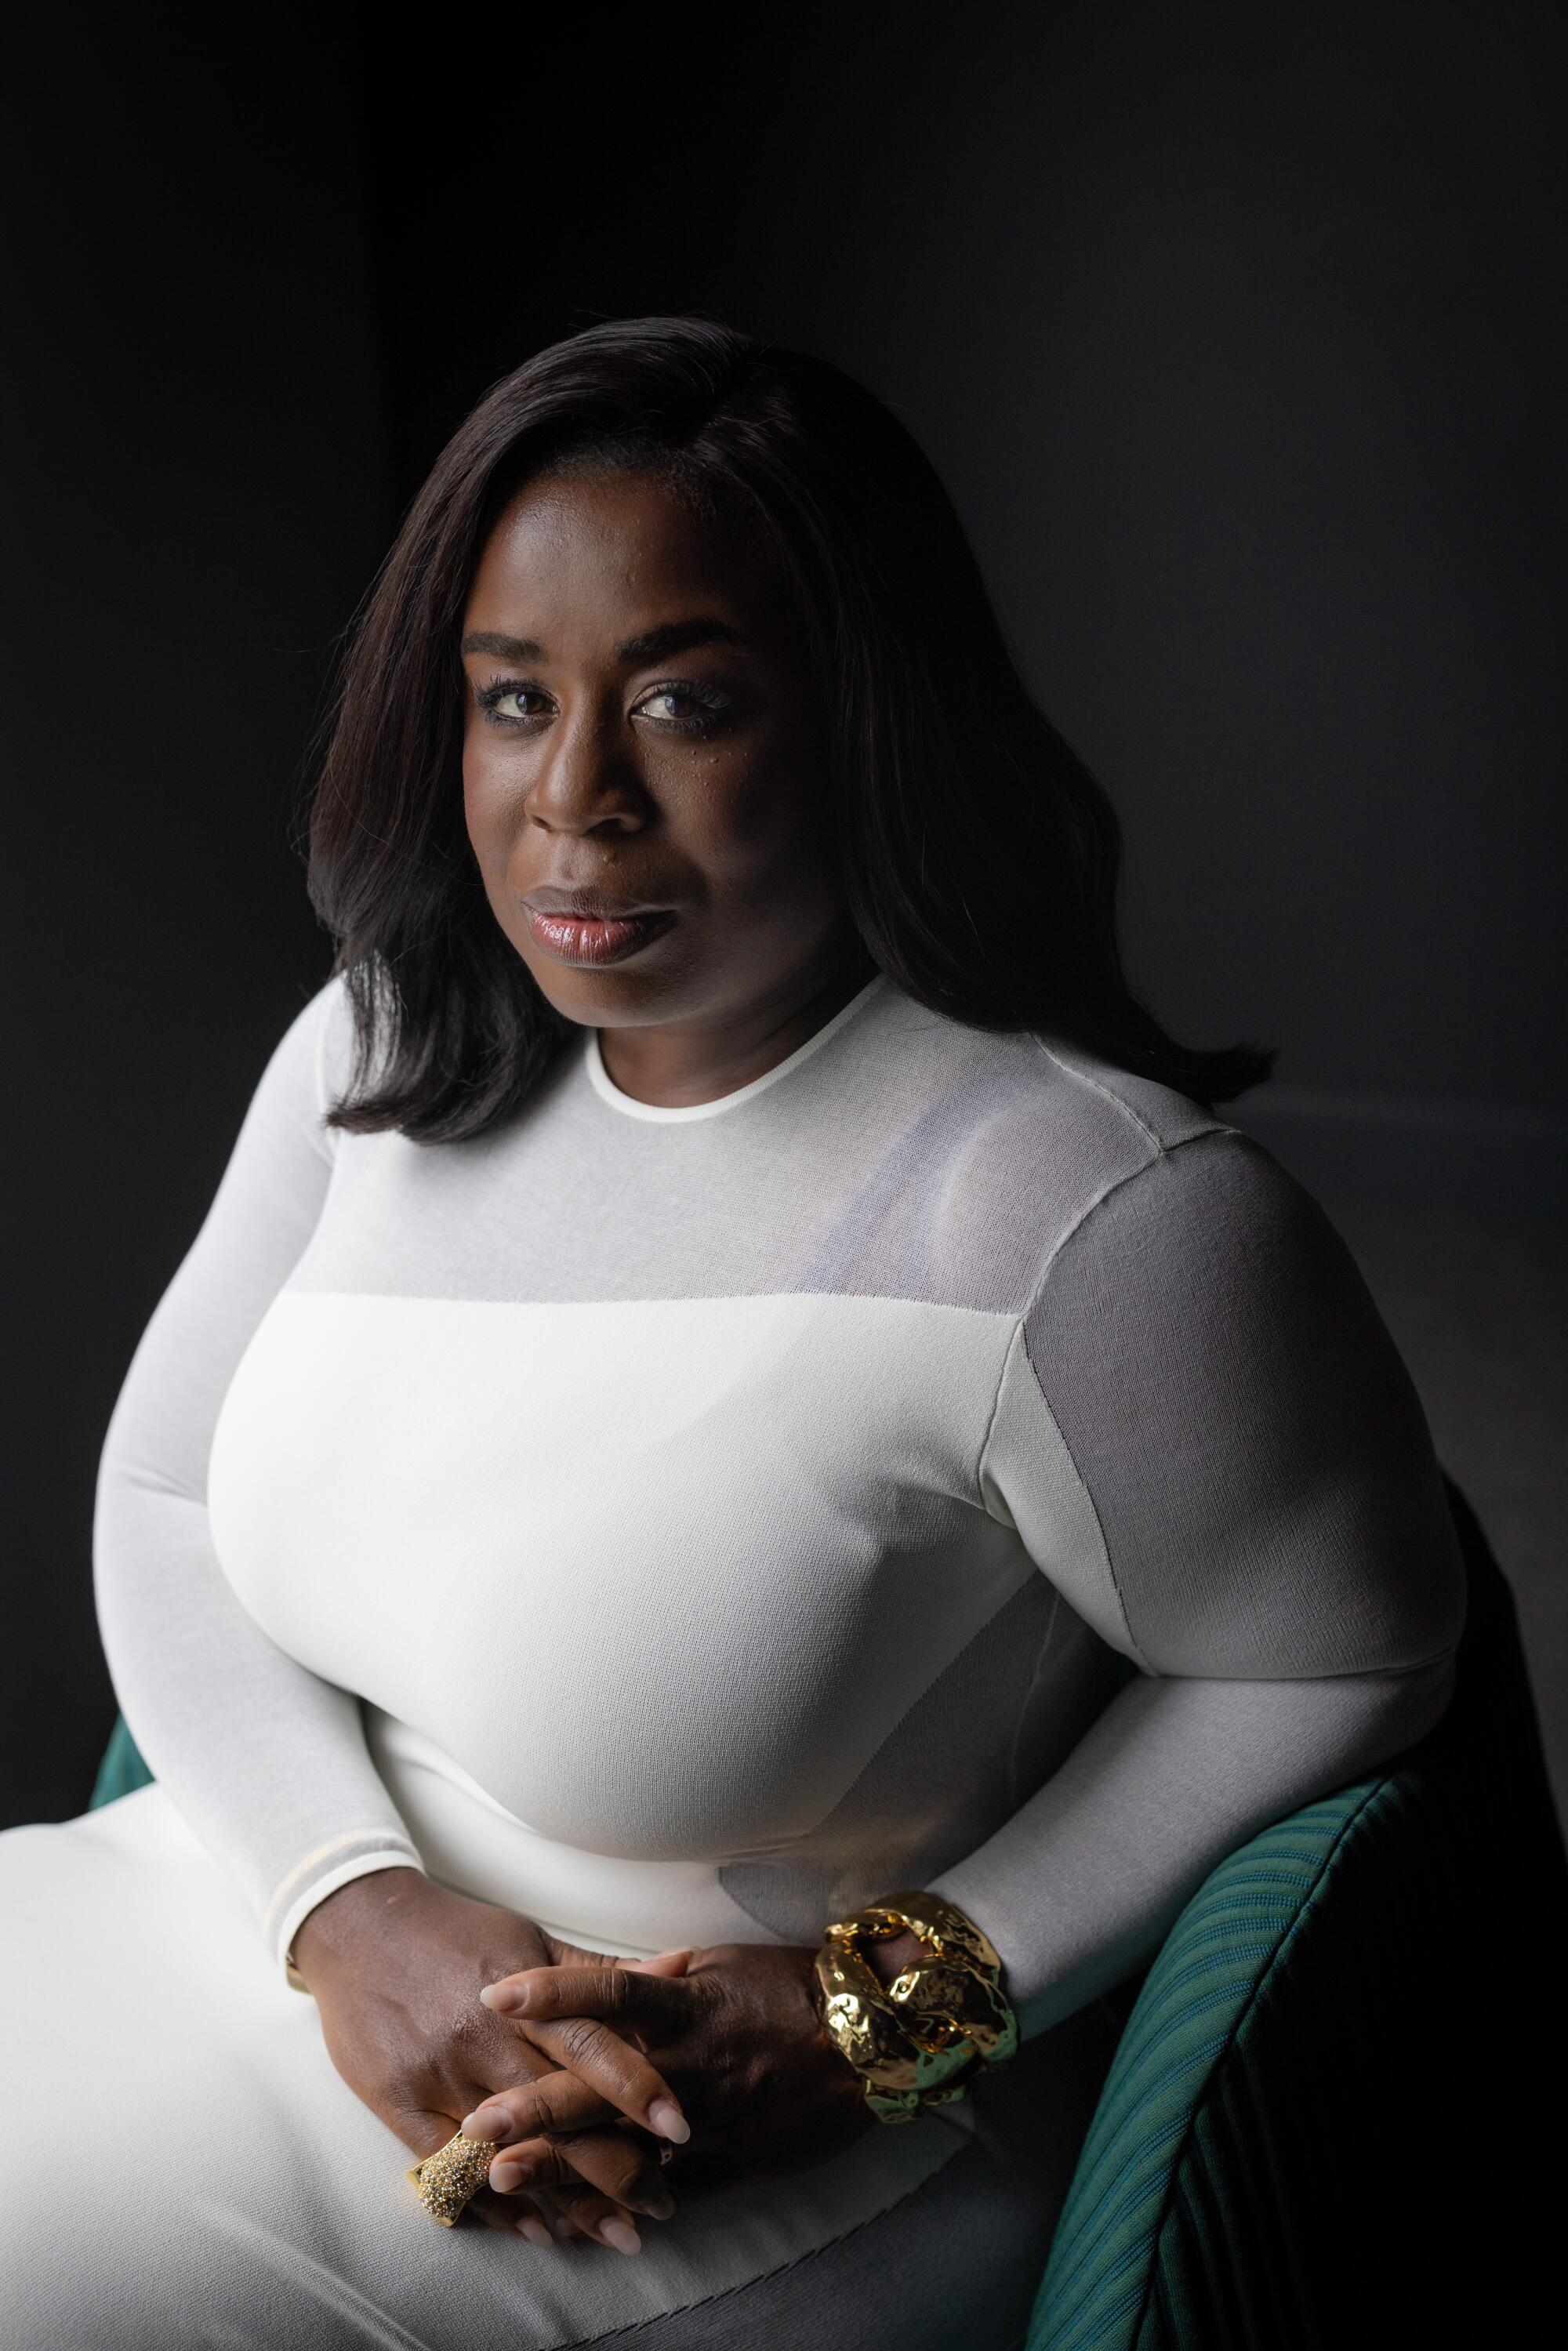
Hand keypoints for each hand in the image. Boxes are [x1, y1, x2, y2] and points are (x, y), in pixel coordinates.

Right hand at [289, 1868, 690, 2249]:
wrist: (361, 1928)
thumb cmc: (460, 1934)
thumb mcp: (532, 1942)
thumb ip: (601, 1971)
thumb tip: (680, 1967)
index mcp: (525, 1997)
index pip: (592, 2046)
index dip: (637, 2088)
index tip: (681, 2130)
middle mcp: (485, 2040)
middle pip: (559, 2112)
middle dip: (616, 2166)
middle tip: (664, 2207)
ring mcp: (441, 2077)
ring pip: (512, 2151)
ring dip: (567, 2200)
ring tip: (617, 2234)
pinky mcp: (400, 2105)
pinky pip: (451, 2168)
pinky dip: (496, 2205)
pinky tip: (540, 2231)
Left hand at [471, 1941, 874, 2193]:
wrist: (868, 2041)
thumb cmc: (790, 1988)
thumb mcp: (725, 1965)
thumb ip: (663, 1977)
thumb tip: (614, 1974)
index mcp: (688, 2003)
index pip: (610, 1993)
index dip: (553, 1993)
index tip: (498, 1994)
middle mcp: (692, 2064)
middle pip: (602, 2086)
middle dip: (535, 2106)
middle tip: (473, 2121)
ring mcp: (711, 2120)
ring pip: (625, 2150)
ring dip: (561, 2166)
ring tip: (499, 2178)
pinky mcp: (732, 2162)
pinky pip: (668, 2191)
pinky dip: (621, 2204)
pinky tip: (573, 2219)